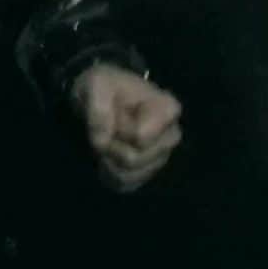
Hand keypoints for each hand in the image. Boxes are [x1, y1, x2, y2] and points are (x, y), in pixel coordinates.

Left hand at [74, 63, 182, 191]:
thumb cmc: (105, 87)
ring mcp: (161, 157)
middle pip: (135, 159)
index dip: (118, 129)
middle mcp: (171, 136)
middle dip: (111, 147)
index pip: (140, 138)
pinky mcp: (148, 172)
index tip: (114, 113)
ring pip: (129, 174)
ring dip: (108, 159)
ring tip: (106, 140)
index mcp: (168, 109)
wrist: (102, 97)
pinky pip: (125, 184)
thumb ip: (98, 107)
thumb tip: (102, 140)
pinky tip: (107, 155)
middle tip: (104, 129)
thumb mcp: (96, 84)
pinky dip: (109, 172)